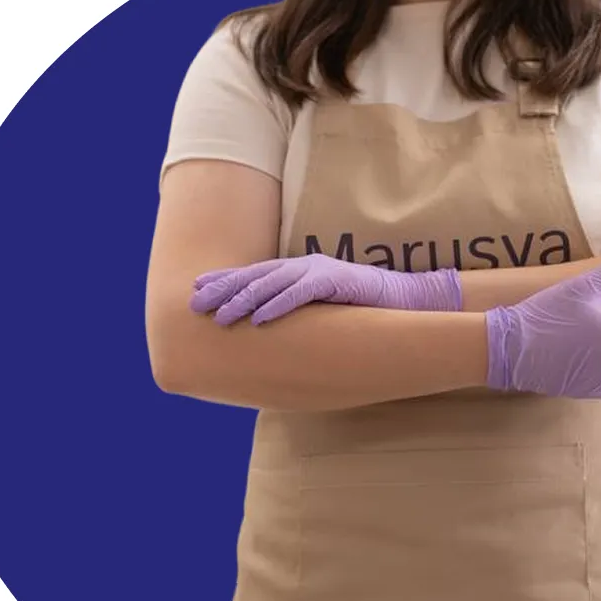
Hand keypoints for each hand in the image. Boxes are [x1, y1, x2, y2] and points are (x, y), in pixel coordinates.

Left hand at [190, 253, 461, 324]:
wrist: (405, 300)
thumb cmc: (363, 310)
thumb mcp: (321, 311)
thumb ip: (297, 315)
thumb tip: (266, 334)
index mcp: (299, 271)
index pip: (254, 275)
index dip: (224, 281)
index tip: (195, 291)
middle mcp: (305, 266)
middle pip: (255, 276)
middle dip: (223, 289)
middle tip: (194, 304)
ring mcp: (320, 271)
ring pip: (272, 283)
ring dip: (242, 299)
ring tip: (219, 316)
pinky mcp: (336, 280)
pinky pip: (301, 292)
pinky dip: (278, 304)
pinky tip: (259, 318)